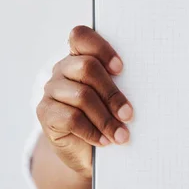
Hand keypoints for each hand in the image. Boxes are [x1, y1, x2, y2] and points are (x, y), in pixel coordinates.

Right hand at [36, 26, 132, 178]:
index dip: (101, 48)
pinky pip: (71, 118)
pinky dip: (92, 131)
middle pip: (87, 67)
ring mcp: (51, 90)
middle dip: (112, 93)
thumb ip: (120, 86)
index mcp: (79, 56)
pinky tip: (104, 141)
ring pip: (81, 96)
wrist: (85, 152)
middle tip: (129, 115)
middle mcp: (62, 69)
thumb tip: (143, 89)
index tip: (121, 69)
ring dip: (106, 119)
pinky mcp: (45, 113)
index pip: (81, 36)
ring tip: (121, 136)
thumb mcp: (113, 99)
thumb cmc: (106, 118)